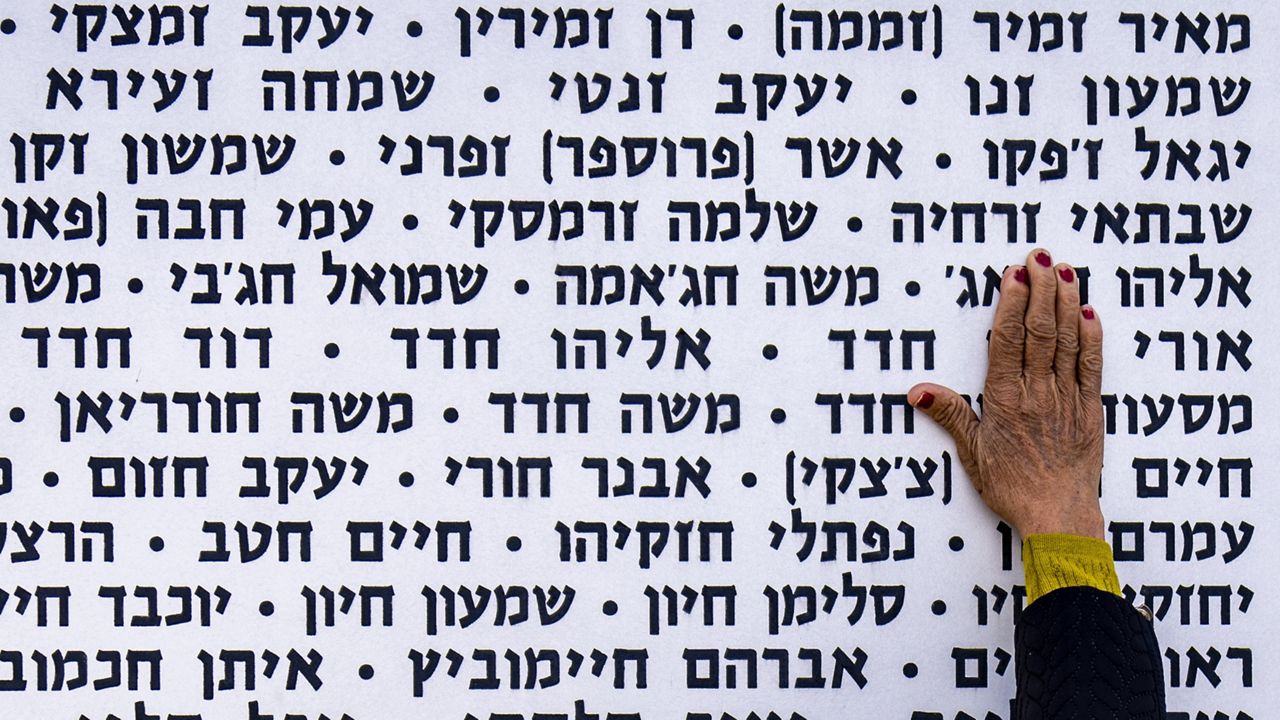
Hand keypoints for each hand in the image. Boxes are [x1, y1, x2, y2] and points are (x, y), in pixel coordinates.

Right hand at [908, 249, 1104, 538]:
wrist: (1058, 517)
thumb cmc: (1012, 488)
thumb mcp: (972, 453)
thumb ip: (948, 415)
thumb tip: (917, 390)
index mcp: (1006, 401)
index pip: (1009, 341)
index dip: (1013, 303)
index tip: (1014, 273)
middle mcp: (1038, 394)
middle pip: (1041, 331)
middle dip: (1041, 289)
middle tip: (1040, 257)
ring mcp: (1067, 399)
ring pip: (1068, 340)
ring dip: (1067, 302)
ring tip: (1065, 270)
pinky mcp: (1090, 409)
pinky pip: (1092, 365)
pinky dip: (1092, 336)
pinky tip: (1089, 311)